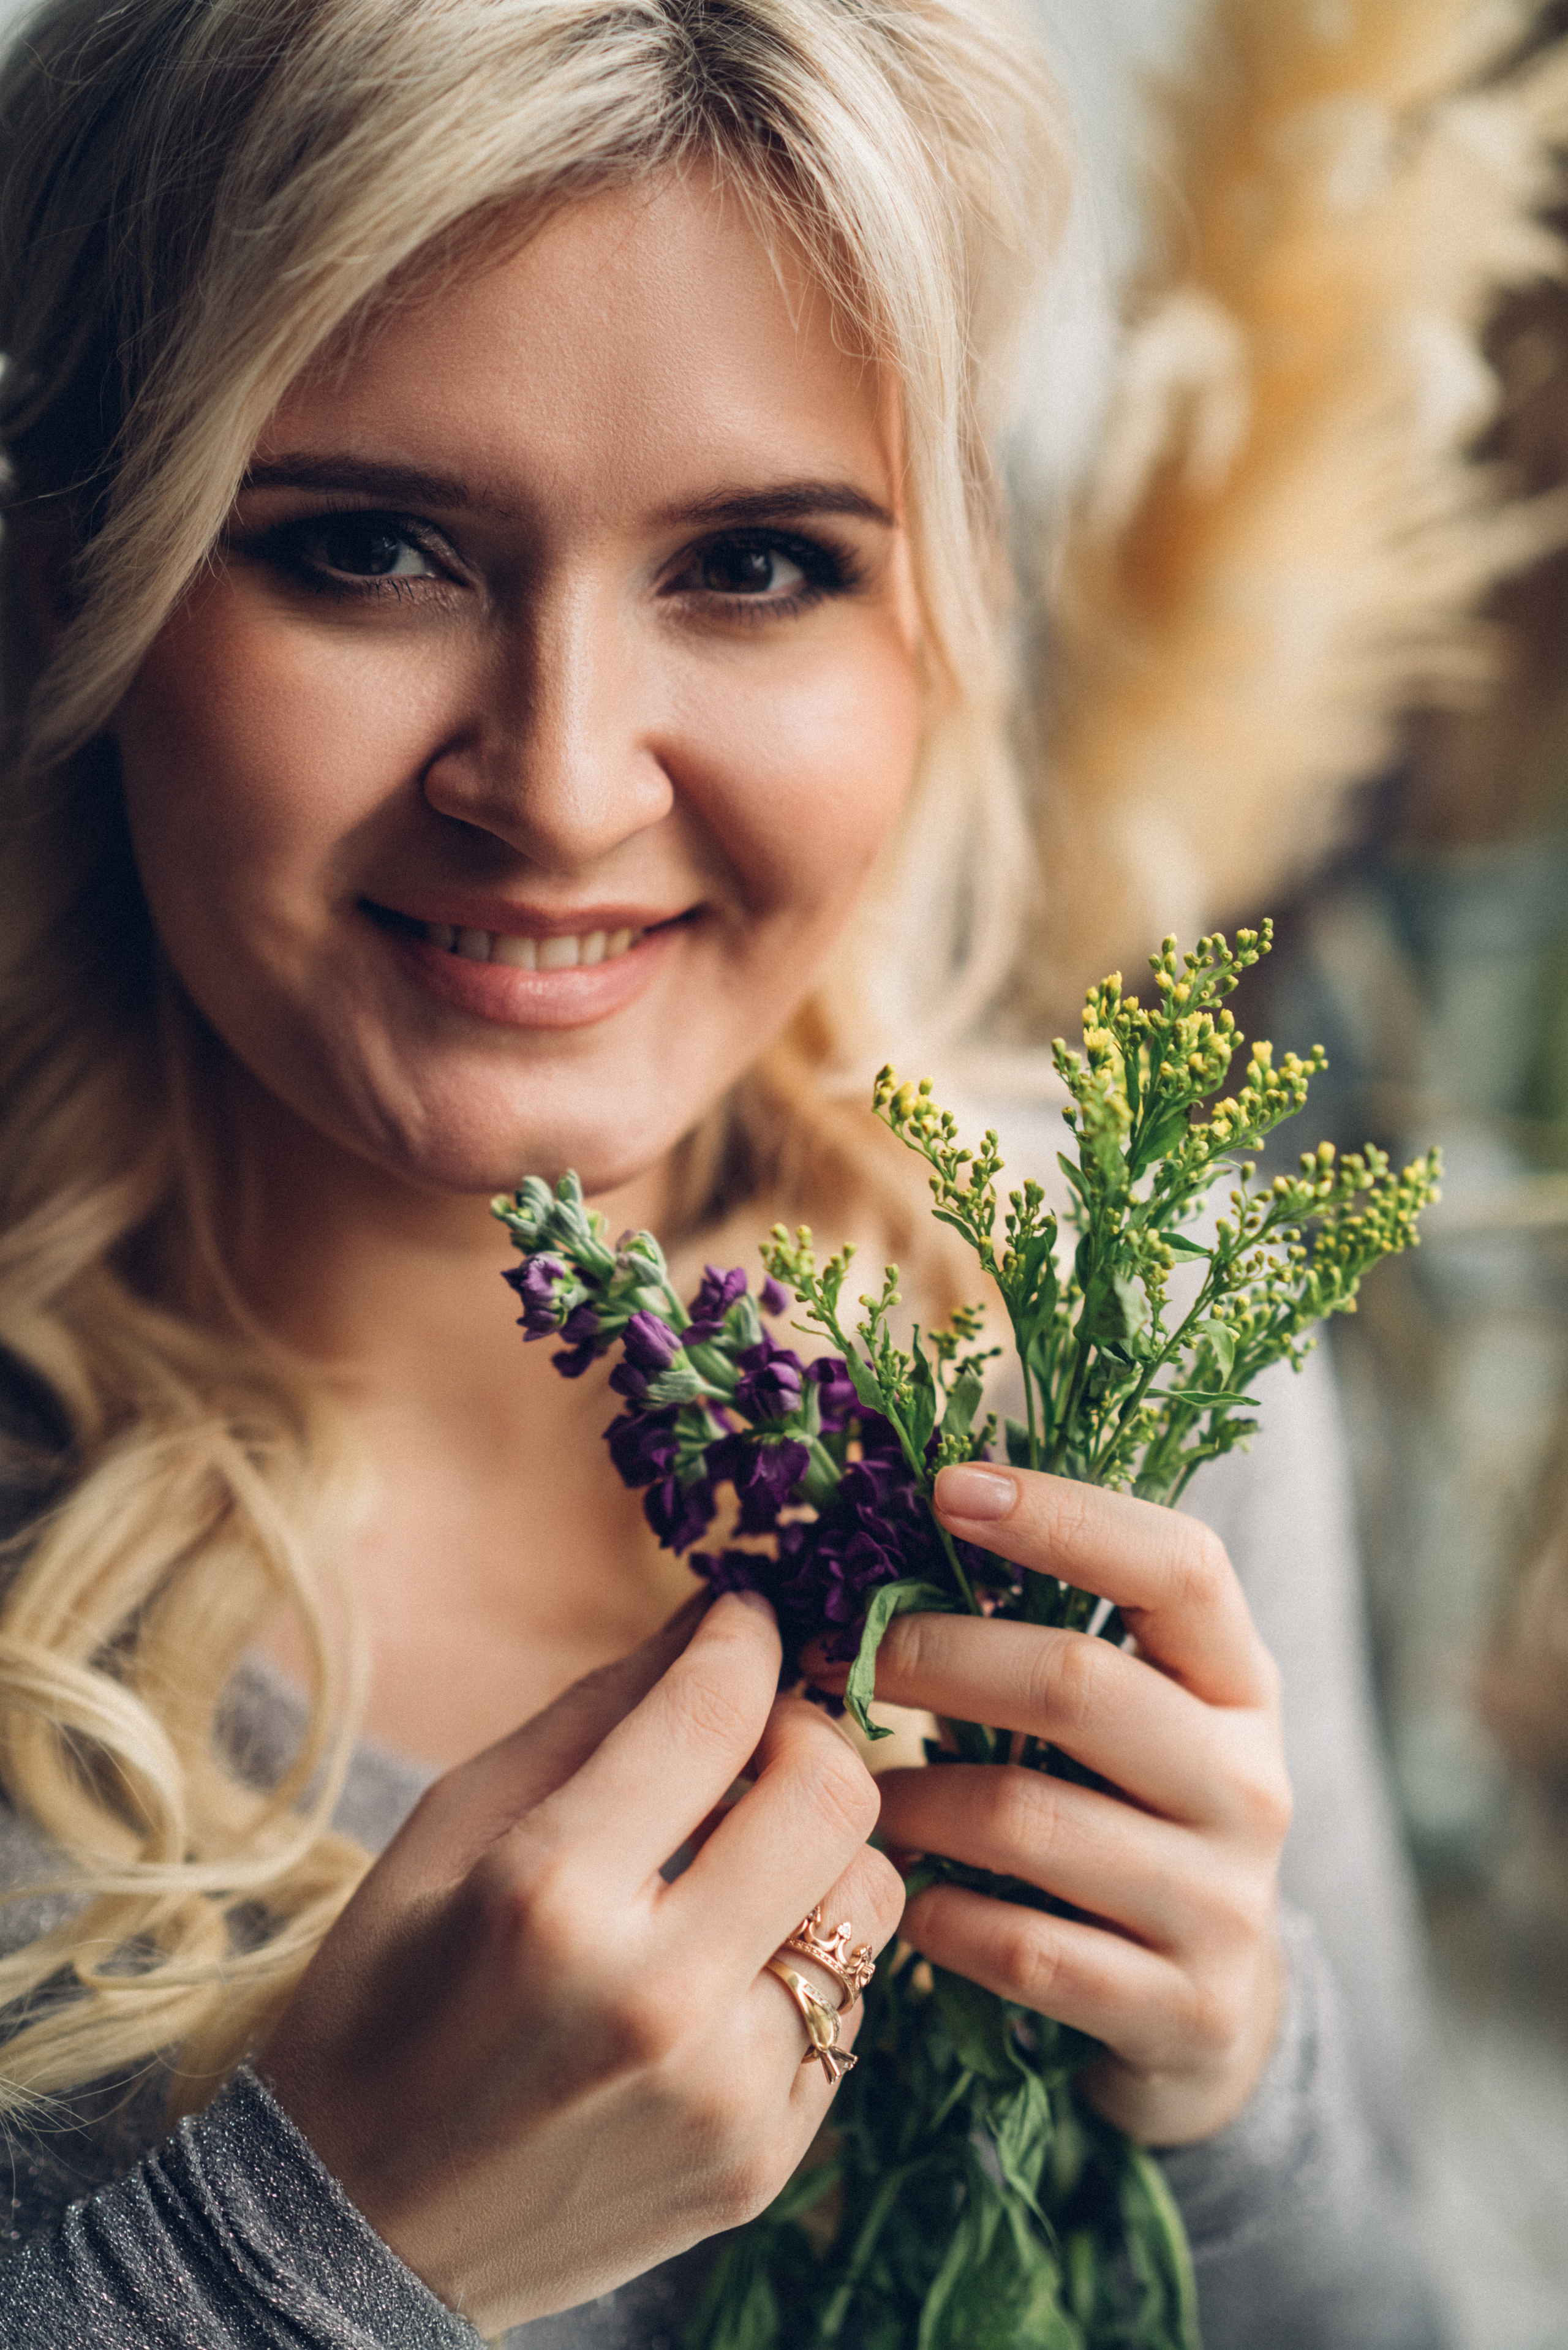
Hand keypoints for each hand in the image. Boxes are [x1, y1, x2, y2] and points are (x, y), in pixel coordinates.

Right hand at [258, 1591, 902, 2333]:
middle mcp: (658, 1997)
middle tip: (759, 1732)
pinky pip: (852, 2007)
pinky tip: (725, 1963)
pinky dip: (802, 1958)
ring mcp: (725, 2095)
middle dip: (808, 1729)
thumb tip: (712, 1613)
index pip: (716, 1710)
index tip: (742, 1617)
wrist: (353, 2226)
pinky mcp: (762, 2162)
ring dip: (821, 1849)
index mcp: (552, 1894)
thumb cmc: (383, 1996)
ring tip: (744, 1853)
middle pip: (834, 1795)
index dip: (743, 1635)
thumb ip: (596, 1711)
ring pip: (873, 1898)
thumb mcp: (453, 1825)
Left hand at [823, 1464, 1290, 2147]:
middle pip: (1077, 1682)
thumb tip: (898, 1516)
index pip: (1179, 1564)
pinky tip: (901, 1900)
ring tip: (848, 1795)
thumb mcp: (1122, 1722)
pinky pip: (1022, 1948)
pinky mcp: (1184, 2010)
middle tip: (840, 1658)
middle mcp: (1250, 1782)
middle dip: (933, 1657)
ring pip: (1026, 1817)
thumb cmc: (1124, 1820)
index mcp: (1239, 1683)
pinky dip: (936, 1916)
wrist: (1210, 2017)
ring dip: (910, 1799)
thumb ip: (1044, 1634)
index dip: (1062, 1514)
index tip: (946, 1486)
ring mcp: (1225, 1902)